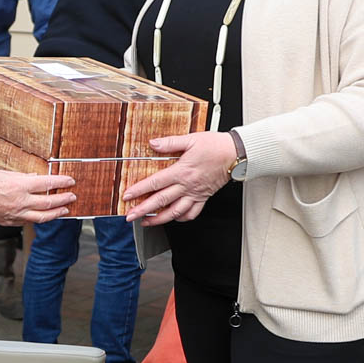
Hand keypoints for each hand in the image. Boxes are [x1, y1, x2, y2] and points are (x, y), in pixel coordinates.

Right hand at [0, 170, 76, 225]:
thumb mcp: (4, 173)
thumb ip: (22, 177)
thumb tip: (35, 178)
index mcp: (20, 186)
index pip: (47, 184)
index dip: (61, 182)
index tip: (70, 180)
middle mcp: (21, 201)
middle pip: (49, 202)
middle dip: (63, 199)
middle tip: (73, 196)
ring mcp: (17, 214)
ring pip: (43, 217)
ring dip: (56, 213)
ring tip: (65, 210)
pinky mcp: (11, 222)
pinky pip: (30, 221)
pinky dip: (40, 219)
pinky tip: (45, 216)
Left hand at [122, 130, 237, 225]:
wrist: (236, 154)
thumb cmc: (216, 146)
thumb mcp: (191, 139)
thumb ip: (170, 143)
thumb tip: (153, 143)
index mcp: (182, 171)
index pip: (155, 183)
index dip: (139, 190)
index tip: (127, 196)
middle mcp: (187, 186)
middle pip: (161, 201)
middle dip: (143, 211)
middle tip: (130, 216)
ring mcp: (195, 194)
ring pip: (175, 212)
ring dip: (159, 220)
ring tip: (146, 223)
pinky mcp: (203, 197)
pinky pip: (192, 213)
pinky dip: (181, 218)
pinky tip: (173, 218)